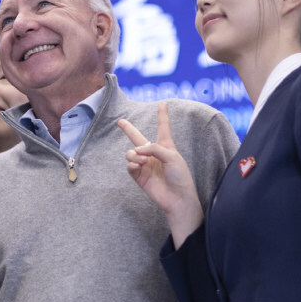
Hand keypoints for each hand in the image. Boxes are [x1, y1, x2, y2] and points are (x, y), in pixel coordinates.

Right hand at [118, 102, 202, 244]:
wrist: (177, 197)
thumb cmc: (180, 176)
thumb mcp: (171, 156)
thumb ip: (153, 148)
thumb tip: (136, 150)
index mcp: (165, 146)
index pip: (163, 128)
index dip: (162, 116)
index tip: (163, 104)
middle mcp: (153, 154)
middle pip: (138, 138)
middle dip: (128, 129)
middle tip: (120, 122)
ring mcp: (145, 165)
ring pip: (131, 153)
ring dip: (134, 155)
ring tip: (143, 161)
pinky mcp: (139, 176)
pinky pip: (129, 165)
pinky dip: (132, 164)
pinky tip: (139, 166)